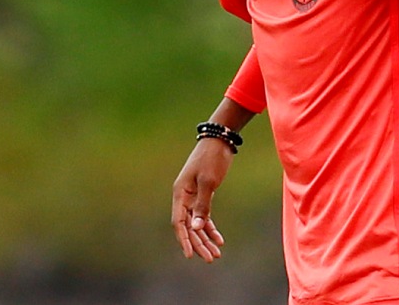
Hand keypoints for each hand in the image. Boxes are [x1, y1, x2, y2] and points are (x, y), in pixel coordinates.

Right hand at [171, 137, 233, 261]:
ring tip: (215, 254)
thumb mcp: (208, 182)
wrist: (220, 140)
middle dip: (199, 243)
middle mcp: (184, 197)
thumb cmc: (212, 159)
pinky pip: (204, 216)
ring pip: (197, 224)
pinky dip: (211, 228)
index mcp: (180, 194)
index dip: (184, 240)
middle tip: (210, 258)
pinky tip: (219, 240)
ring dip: (206, 239)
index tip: (191, 255)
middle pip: (189, 227)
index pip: (179, 223)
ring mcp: (193, 197)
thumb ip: (202, 205)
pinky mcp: (203, 194)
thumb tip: (195, 228)